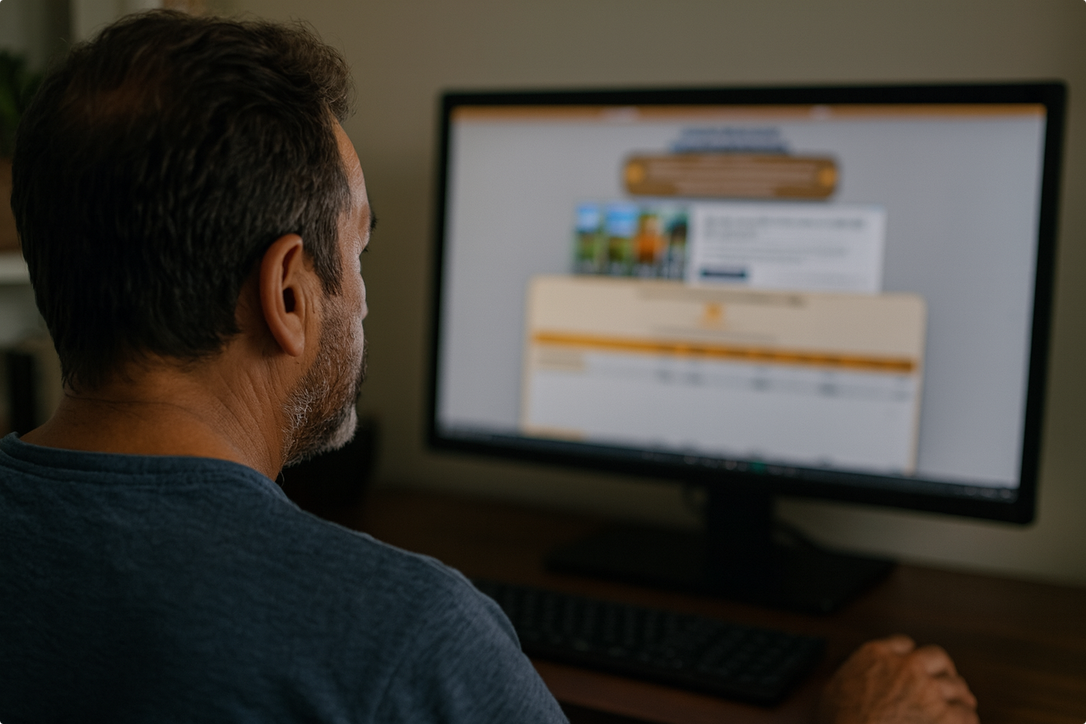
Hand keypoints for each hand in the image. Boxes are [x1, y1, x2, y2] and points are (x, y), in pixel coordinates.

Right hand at [816, 635, 978, 723]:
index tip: (916, 665)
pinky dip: (967, 719)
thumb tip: (857, 680)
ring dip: (960, 696)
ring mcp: (926, 689)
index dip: (912, 655)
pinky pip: (966, 714)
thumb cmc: (840, 722)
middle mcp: (904, 666)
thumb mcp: (834, 689)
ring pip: (956, 685)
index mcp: (875, 655)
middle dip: (945, 670)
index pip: (903, 644)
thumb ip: (853, 676)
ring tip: (963, 707)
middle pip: (937, 657)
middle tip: (949, 681)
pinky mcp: (943, 715)